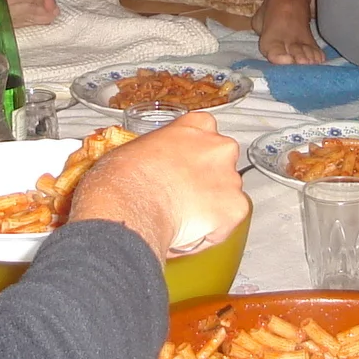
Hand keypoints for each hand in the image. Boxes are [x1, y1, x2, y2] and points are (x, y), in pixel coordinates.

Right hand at [66, 110, 248, 257]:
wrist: (130, 204)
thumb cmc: (123, 176)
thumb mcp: (136, 149)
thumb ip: (158, 153)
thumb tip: (149, 168)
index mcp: (195, 126)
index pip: (206, 130)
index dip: (195, 152)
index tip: (186, 164)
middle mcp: (219, 147)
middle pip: (221, 164)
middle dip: (207, 180)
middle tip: (182, 196)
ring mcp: (230, 177)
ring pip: (226, 197)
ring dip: (209, 209)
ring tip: (179, 219)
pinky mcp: (235, 207)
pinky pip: (225, 225)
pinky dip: (210, 233)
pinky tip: (186, 233)